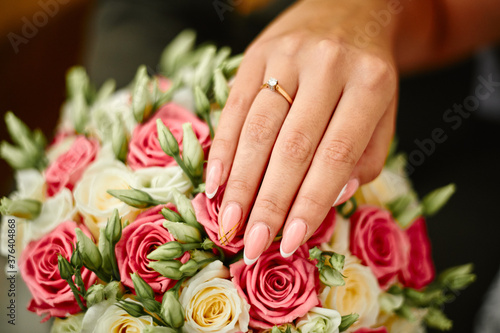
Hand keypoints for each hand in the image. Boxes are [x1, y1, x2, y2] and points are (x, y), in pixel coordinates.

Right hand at [206, 0, 397, 263]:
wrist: (350, 9)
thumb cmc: (368, 72)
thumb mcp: (384, 110)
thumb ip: (363, 156)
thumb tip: (329, 196)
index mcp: (370, 82)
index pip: (335, 155)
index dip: (310, 203)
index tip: (291, 242)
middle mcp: (327, 65)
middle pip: (291, 146)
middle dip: (268, 202)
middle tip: (250, 244)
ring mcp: (287, 55)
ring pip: (257, 128)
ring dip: (239, 182)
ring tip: (228, 222)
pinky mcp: (257, 52)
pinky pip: (235, 105)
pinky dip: (221, 148)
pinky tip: (214, 182)